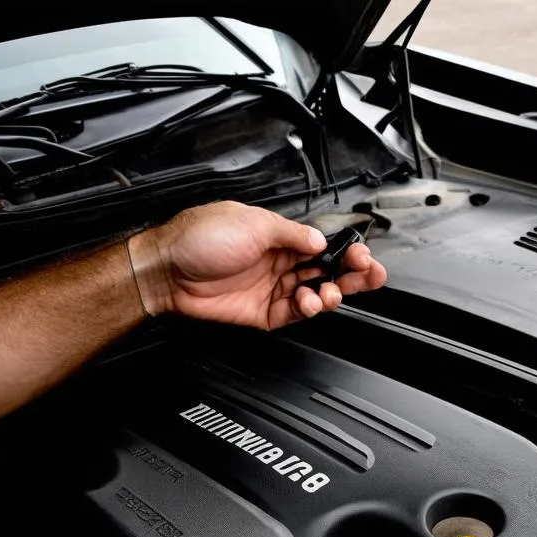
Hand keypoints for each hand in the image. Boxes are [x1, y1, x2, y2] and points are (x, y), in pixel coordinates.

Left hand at [127, 200, 386, 328]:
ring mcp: (270, 287)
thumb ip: (292, 234)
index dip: (346, 252)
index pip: (323, 245)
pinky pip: (294, 313)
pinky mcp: (261, 312)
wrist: (168, 269)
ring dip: (330, 294)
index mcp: (279, 235)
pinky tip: (310, 302)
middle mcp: (277, 261)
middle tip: (368, 276)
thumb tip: (319, 240)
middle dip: (351, 275)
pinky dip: (307, 309)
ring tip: (330, 292)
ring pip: (314, 294)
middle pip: (325, 271)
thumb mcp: (253, 223)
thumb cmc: (197, 237)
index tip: (362, 256)